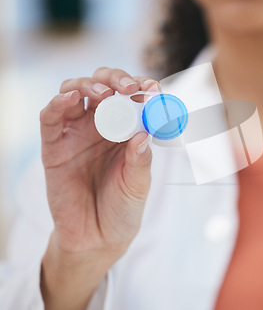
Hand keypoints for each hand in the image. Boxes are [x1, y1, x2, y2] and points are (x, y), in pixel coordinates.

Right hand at [40, 67, 160, 309]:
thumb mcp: (138, 184)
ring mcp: (76, 133)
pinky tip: (72, 98)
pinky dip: (59, 102)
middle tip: (131, 87)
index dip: (143, 87)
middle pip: (103, 86)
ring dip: (89, 84)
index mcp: (125, 130)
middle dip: (117, 79)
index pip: (132, 97)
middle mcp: (100, 125)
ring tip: (107, 93)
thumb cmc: (122, 208)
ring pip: (75, 91)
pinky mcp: (53, 145)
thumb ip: (140, 159)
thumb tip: (144, 133)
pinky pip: (51, 116)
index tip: (156, 89)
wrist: (97, 239)